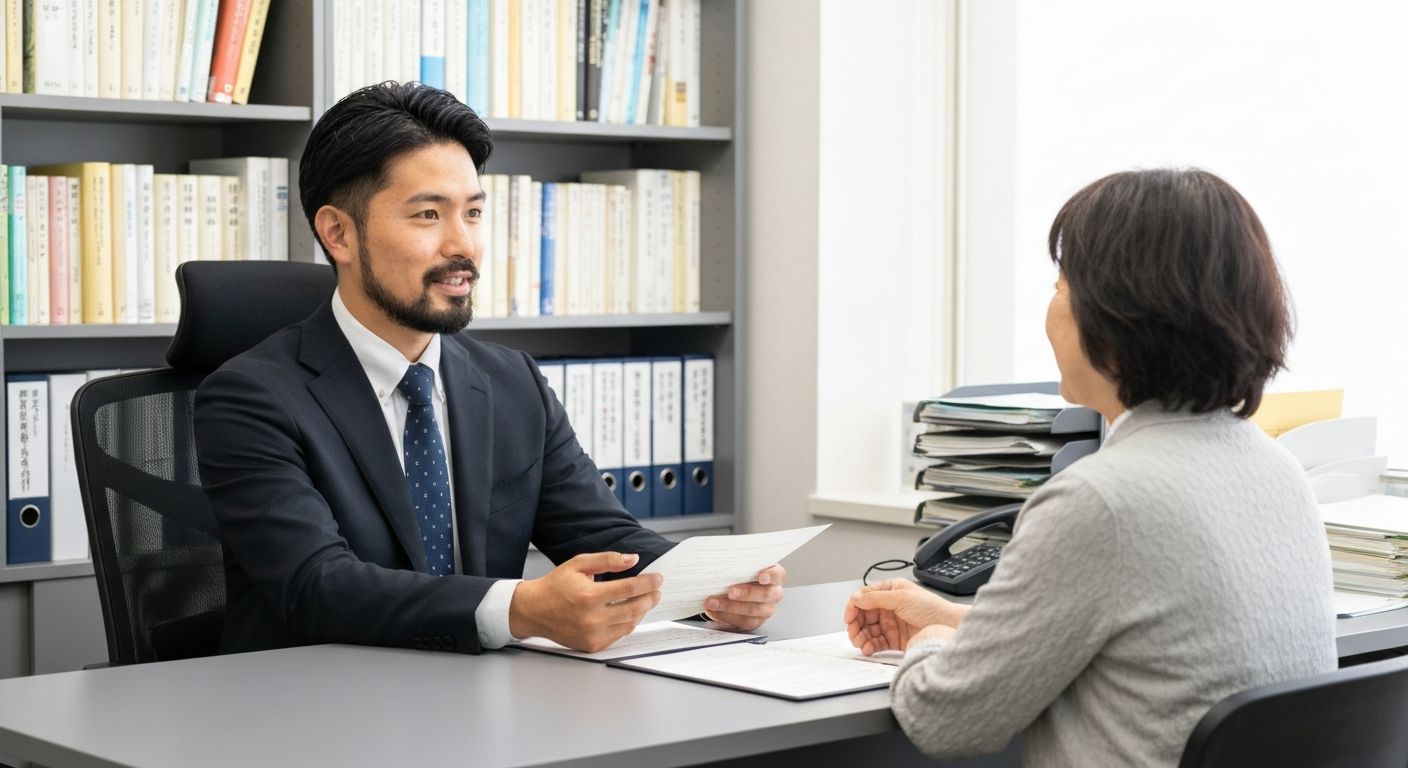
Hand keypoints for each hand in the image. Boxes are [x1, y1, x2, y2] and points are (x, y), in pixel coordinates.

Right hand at [508, 552, 661, 652]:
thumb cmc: (555, 586)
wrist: (534, 611)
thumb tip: (632, 559)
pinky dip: (628, 623)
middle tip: (656, 591)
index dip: (648, 582)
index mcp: (589, 596)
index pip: (629, 588)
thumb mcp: (579, 564)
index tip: (658, 578)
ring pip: (629, 624)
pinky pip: (619, 635)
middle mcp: (592, 618)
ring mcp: (592, 635)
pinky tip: (629, 613)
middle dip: (650, 598)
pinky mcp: (592, 645)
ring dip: (641, 611)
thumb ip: (607, 560)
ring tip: (645, 600)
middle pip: (634, 609)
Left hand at [704, 564, 785, 630]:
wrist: (732, 591)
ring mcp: (766, 609)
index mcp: (774, 576)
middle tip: (730, 591)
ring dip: (731, 607)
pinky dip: (727, 616)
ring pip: (753, 611)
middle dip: (747, 593)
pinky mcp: (755, 622)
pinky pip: (743, 622)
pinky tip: (715, 611)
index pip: (779, 575)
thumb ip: (739, 566)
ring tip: (714, 603)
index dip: (771, 576)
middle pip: (766, 595)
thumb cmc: (740, 576)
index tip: (761, 576)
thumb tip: (725, 564)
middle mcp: (774, 594)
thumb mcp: (741, 568)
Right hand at [844, 579, 965, 654]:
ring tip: (861, 644)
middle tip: (853, 634)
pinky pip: (876, 643)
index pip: (864, 598)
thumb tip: (856, 598)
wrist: (948, 627)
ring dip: (861, 637)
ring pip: (868, 630)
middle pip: (863, 616)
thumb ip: (876, 598)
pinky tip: (868, 649)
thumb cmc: (931, 608)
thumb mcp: (901, 598)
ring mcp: (891, 623)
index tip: (849, 618)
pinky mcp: (894, 639)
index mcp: (889, 591)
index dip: (854, 608)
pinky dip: (870, 647)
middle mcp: (888, 607)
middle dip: (856, 626)